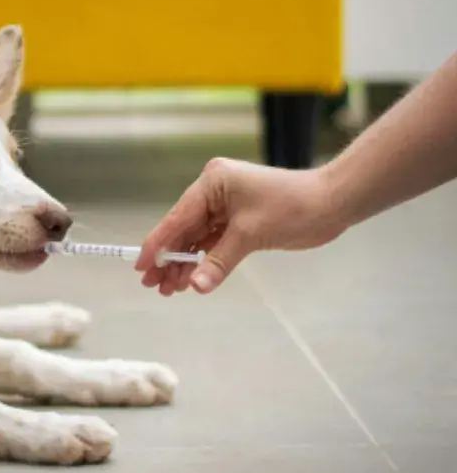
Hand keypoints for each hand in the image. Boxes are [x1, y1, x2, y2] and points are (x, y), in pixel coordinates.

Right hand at [135, 158, 346, 294]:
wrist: (332, 202)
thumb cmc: (292, 208)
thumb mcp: (251, 234)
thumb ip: (219, 261)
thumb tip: (196, 286)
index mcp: (211, 183)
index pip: (177, 218)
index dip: (157, 245)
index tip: (140, 267)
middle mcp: (213, 191)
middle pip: (183, 229)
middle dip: (170, 259)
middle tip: (154, 286)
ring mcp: (225, 205)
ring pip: (196, 238)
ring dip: (185, 263)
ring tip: (170, 290)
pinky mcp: (237, 219)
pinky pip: (212, 241)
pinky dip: (203, 260)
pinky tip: (192, 279)